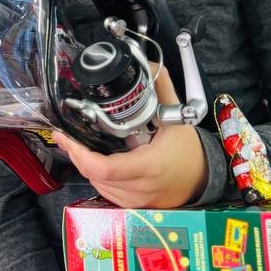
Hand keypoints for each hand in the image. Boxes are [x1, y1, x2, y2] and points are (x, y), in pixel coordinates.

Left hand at [52, 69, 207, 207]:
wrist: (204, 178)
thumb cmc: (189, 151)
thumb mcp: (176, 118)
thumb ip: (161, 89)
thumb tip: (147, 64)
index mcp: (148, 166)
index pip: (104, 168)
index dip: (79, 154)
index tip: (66, 137)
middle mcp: (140, 188)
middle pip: (95, 176)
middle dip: (79, 155)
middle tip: (70, 137)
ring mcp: (136, 200)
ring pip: (98, 185)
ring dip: (87, 166)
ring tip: (82, 147)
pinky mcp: (134, 206)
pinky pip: (106, 192)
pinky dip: (98, 177)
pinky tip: (99, 162)